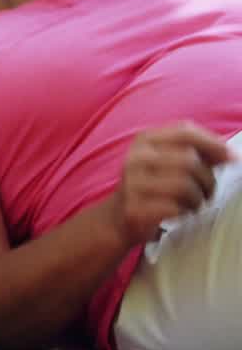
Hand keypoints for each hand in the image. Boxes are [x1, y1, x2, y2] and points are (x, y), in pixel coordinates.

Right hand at [104, 123, 234, 245]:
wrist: (118, 217)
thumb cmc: (152, 187)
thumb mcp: (168, 162)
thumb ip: (197, 154)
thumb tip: (230, 155)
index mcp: (145, 140)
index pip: (185, 131)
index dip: (213, 143)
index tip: (232, 159)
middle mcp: (135, 157)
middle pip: (189, 161)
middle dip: (207, 180)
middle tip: (207, 193)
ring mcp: (132, 183)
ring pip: (185, 185)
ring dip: (198, 199)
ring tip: (193, 204)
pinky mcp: (135, 207)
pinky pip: (174, 207)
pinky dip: (184, 212)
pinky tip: (179, 213)